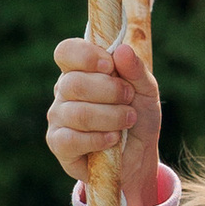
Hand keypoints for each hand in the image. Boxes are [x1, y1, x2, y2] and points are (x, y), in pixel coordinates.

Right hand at [48, 37, 163, 205]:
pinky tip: (113, 139)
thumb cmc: (138, 116)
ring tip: (128, 120)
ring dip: (110, 117)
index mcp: (80, 69)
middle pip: (74, 83)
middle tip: (129, 98)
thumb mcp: (146, 90)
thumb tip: (122, 49)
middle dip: (110, 91)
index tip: (110, 65)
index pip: (66, 52)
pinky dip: (98, 139)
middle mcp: (64, 91)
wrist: (139, 155)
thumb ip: (136, 70)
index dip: (86, 56)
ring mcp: (58, 117)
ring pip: (77, 113)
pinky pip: (72, 139)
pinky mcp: (58, 144)